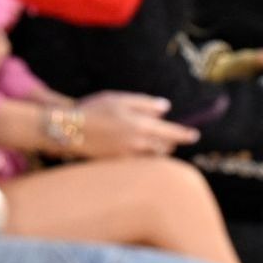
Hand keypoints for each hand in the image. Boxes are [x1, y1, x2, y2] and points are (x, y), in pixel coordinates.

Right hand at [74, 92, 199, 159]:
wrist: (67, 129)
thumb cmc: (94, 109)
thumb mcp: (121, 99)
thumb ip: (145, 104)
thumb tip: (165, 108)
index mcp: (140, 125)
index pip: (171, 132)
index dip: (185, 134)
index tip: (194, 136)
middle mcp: (136, 143)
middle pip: (163, 148)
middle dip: (169, 143)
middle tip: (170, 138)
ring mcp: (125, 155)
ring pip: (150, 158)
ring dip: (156, 152)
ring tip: (155, 145)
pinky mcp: (115, 163)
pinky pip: (136, 164)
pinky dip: (141, 159)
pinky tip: (137, 152)